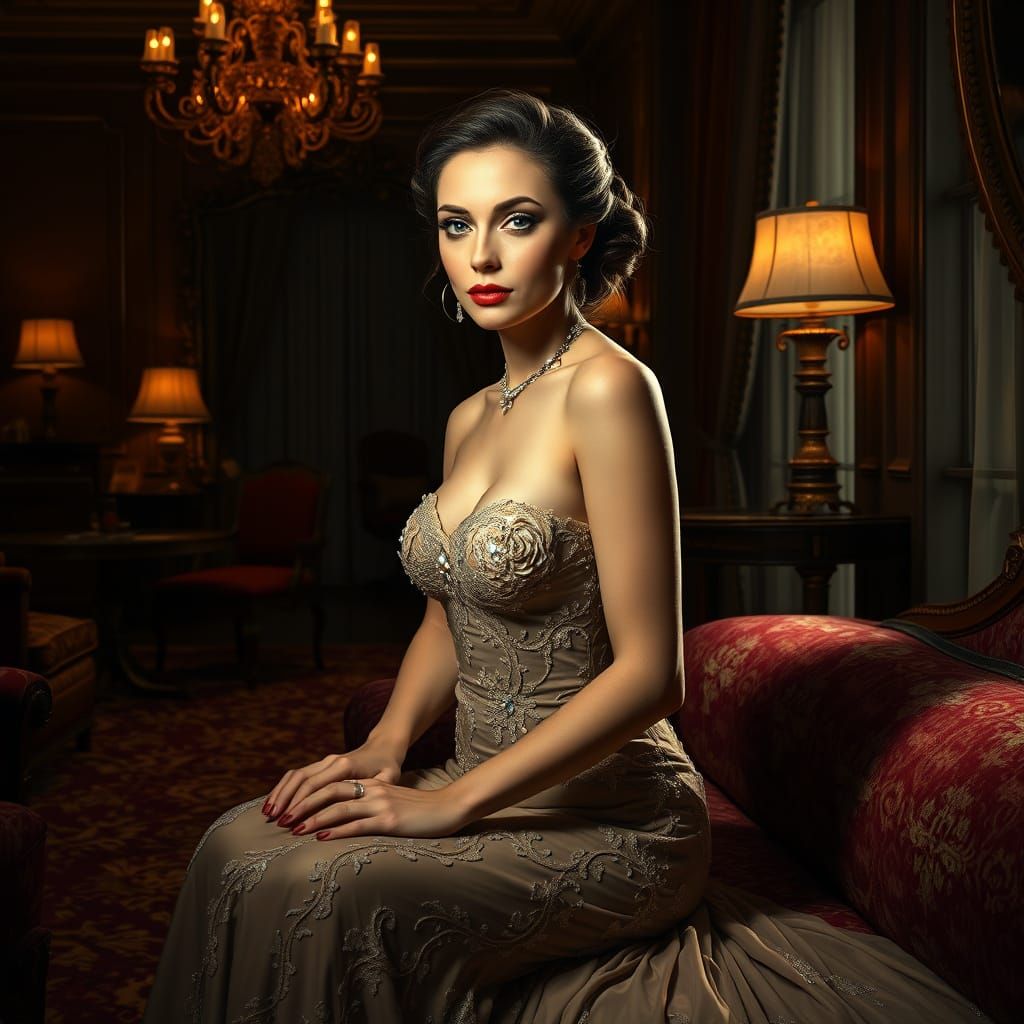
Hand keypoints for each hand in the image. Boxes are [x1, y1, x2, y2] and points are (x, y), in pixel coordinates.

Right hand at [263, 739, 402, 821]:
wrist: (384, 747)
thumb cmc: (388, 766)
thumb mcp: (389, 777)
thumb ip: (378, 789)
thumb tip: (365, 805)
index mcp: (346, 766)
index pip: (318, 786)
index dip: (302, 803)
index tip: (290, 821)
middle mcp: (331, 761)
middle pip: (302, 780)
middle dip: (287, 801)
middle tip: (275, 822)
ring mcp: (324, 761)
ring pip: (296, 775)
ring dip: (281, 793)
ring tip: (268, 813)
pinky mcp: (320, 764)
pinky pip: (297, 774)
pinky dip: (284, 786)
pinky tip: (275, 801)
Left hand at [282, 777, 469, 840]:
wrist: (449, 808)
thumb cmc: (421, 810)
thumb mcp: (392, 803)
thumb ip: (370, 807)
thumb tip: (345, 820)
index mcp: (372, 785)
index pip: (332, 786)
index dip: (308, 795)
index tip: (289, 809)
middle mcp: (373, 790)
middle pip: (329, 792)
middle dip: (303, 805)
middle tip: (282, 819)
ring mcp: (381, 805)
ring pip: (339, 808)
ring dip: (314, 819)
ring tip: (294, 829)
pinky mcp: (390, 821)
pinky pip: (358, 824)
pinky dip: (337, 831)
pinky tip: (322, 838)